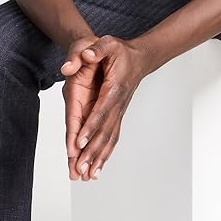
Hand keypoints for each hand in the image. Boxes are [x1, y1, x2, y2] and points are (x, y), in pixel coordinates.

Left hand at [61, 35, 150, 180]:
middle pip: (105, 131)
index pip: (101, 111)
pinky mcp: (117, 116)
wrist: (140, 58)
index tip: (80, 142)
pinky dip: (105, 155)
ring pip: (109, 139)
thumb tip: (85, 54)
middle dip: (92, 151)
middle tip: (80, 169)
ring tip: (88, 176)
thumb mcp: (108, 43)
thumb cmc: (121, 51)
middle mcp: (118, 105)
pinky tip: (98, 169)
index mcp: (114, 89)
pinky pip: (111, 138)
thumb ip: (96, 49)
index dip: (91, 127)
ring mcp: (119, 113)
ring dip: (98, 158)